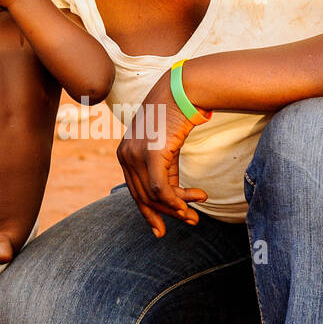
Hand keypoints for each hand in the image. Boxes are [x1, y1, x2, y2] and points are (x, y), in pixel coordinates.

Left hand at [117, 73, 207, 237]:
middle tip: (192, 220)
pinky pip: (162, 190)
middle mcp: (124, 156)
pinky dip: (177, 200)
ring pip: (155, 197)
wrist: (182, 92)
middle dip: (169, 214)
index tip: (161, 231)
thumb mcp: (165, 149)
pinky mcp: (151, 154)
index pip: (135, 192)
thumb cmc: (175, 118)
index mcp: (124, 155)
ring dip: (179, 207)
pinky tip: (195, 200)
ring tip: (198, 209)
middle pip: (144, 198)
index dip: (149, 214)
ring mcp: (135, 155)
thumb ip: (163, 173)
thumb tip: (172, 202)